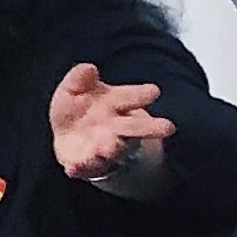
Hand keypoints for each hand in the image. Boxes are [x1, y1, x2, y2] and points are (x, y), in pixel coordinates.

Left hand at [49, 64, 173, 182]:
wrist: (68, 135)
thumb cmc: (77, 108)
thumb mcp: (75, 89)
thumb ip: (79, 79)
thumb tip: (88, 67)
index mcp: (115, 104)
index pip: (131, 97)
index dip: (142, 94)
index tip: (154, 91)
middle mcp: (114, 127)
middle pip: (135, 127)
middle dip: (150, 127)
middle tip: (168, 127)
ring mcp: (102, 147)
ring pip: (113, 149)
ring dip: (113, 148)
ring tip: (112, 147)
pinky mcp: (85, 163)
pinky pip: (83, 167)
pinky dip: (79, 168)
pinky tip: (72, 169)